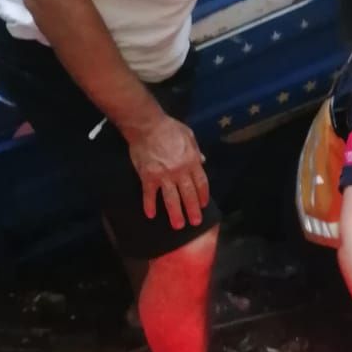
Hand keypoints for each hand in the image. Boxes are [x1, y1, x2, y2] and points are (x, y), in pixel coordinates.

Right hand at [127, 111, 209, 229]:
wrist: (148, 126)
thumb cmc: (170, 128)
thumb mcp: (189, 136)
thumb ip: (196, 151)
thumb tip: (203, 161)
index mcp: (192, 161)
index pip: (201, 183)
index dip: (203, 195)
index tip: (203, 205)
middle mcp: (180, 171)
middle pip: (188, 194)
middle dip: (192, 210)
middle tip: (195, 222)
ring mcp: (164, 176)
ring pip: (172, 199)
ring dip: (175, 213)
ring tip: (178, 225)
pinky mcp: (148, 177)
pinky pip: (149, 194)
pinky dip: (149, 205)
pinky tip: (150, 215)